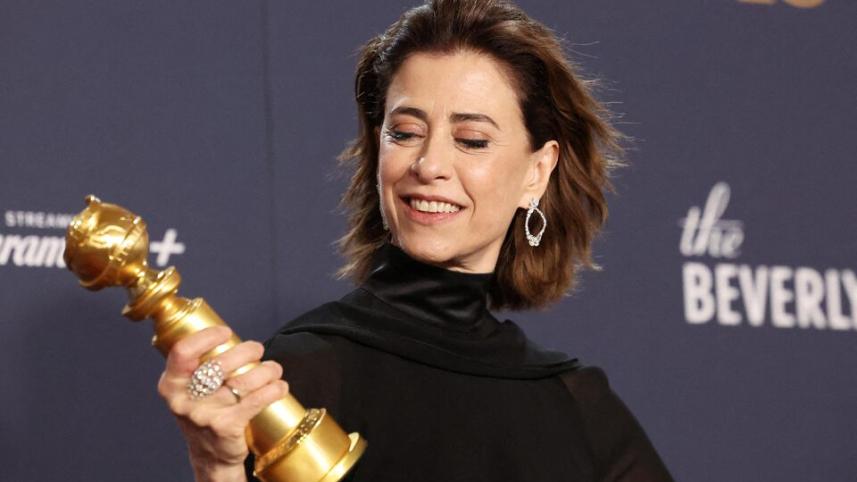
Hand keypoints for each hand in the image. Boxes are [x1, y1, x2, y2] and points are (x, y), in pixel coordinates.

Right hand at [158, 326, 289, 481]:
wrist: (210, 456)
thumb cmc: (205, 412)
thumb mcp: (190, 390)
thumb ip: (200, 365)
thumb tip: (230, 337)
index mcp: (171, 385)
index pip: (182, 352)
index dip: (206, 337)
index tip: (226, 332)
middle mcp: (183, 400)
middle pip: (219, 364)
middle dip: (246, 351)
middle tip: (257, 349)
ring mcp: (204, 415)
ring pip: (242, 381)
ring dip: (266, 370)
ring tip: (273, 368)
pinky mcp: (225, 427)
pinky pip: (255, 400)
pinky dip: (273, 389)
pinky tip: (280, 386)